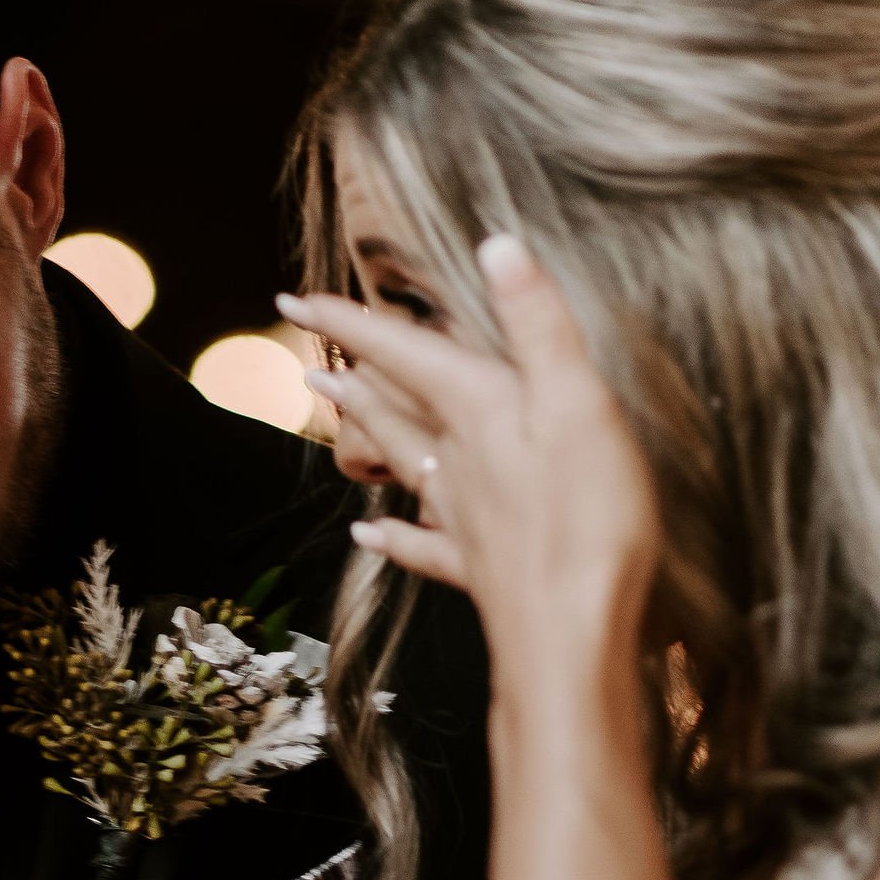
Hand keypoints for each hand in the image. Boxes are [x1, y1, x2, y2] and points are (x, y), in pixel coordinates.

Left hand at [287, 235, 659, 679]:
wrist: (570, 634)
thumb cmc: (585, 520)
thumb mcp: (578, 402)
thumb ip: (538, 324)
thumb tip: (497, 245)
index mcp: (480, 412)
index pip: (403, 353)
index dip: (350, 322)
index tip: (294, 298)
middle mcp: (459, 461)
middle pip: (394, 407)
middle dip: (353, 374)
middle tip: (306, 356)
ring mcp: (464, 518)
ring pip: (403, 463)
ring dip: (366, 432)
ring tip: (331, 411)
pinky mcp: (480, 569)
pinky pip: (424, 545)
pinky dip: (394, 535)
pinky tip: (368, 534)